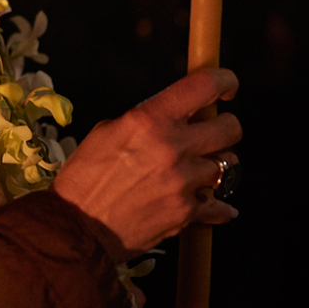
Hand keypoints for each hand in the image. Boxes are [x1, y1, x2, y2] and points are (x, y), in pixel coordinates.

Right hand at [53, 68, 240, 257]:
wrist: (78, 227)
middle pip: (230, 128)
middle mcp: (173, 148)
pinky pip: (219, 205)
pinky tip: (207, 203)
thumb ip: (144, 121)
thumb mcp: (106, 132)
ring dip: (215, 166)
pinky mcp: (187, 213)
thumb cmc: (84, 178)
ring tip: (196, 170)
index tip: (227, 86)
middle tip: (212, 133)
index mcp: (150, 120)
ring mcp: (183, 183)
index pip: (203, 87)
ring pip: (227, 166)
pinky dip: (216, 205)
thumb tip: (171, 118)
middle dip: (224, 127)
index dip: (223, 80)